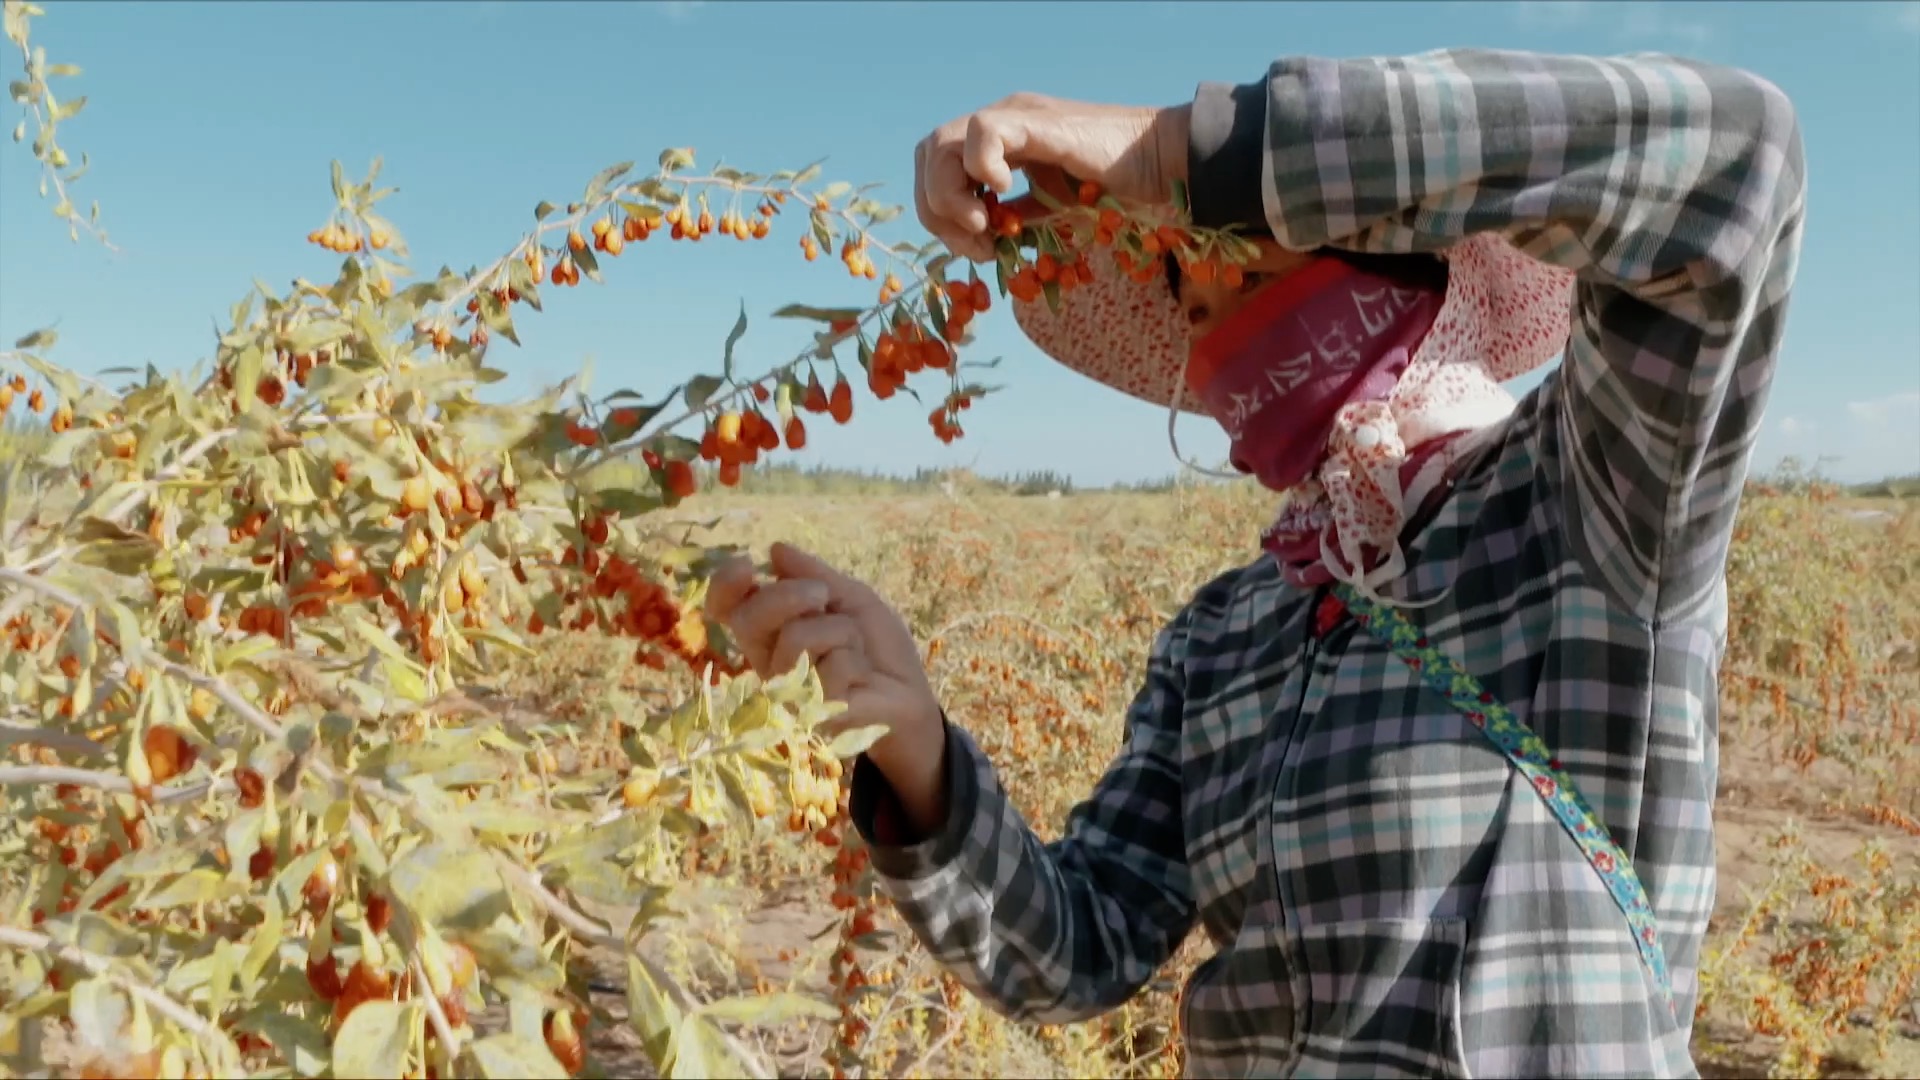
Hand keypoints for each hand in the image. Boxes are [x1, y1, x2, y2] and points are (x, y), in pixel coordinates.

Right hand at [705, 543, 947, 831]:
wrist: (908, 692)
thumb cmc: (876, 647)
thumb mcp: (850, 598)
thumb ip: (814, 575)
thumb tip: (775, 549)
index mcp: (772, 631)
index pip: (729, 609)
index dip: (725, 586)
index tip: (744, 565)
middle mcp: (769, 661)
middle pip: (749, 618)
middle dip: (787, 595)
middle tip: (822, 597)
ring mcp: (786, 691)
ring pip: (796, 637)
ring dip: (840, 631)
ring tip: (855, 649)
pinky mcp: (811, 713)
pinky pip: (829, 665)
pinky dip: (855, 660)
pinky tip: (861, 678)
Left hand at [913, 93, 1190, 261]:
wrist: (1162, 163)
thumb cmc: (1115, 188)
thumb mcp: (1049, 209)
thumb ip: (1014, 216)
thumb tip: (985, 239)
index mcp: (999, 142)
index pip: (937, 167)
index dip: (940, 211)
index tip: (976, 247)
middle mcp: (1000, 122)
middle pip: (928, 155)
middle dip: (937, 209)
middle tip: (977, 244)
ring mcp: (1016, 116)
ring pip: (942, 144)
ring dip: (950, 196)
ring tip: (985, 229)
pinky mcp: (1037, 120)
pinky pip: (983, 130)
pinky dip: (980, 167)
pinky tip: (1003, 193)